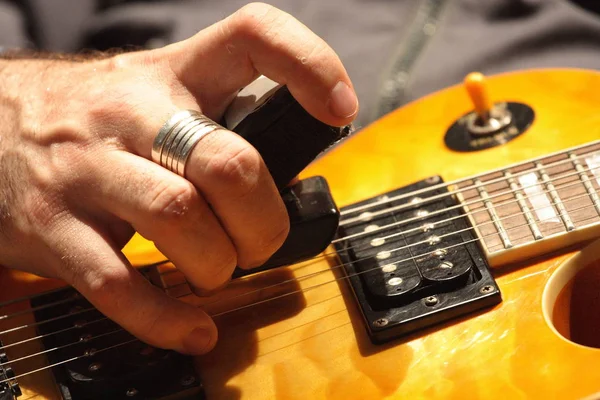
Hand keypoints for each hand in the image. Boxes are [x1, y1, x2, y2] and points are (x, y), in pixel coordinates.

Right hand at [0, 3, 357, 354]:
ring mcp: (89, 171)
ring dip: (219, 264)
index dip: (309, 65)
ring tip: (218, 270)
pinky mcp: (54, 229)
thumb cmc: (90, 118)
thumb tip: (286, 160)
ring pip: (180, 219)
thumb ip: (216, 118)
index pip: (253, 37)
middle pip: (230, 163)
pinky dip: (165, 317)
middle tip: (262, 239)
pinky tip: (191, 326)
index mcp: (172, 75)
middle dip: (264, 220)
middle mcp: (131, 115)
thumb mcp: (154, 92)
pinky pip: (118, 284)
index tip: (340, 108)